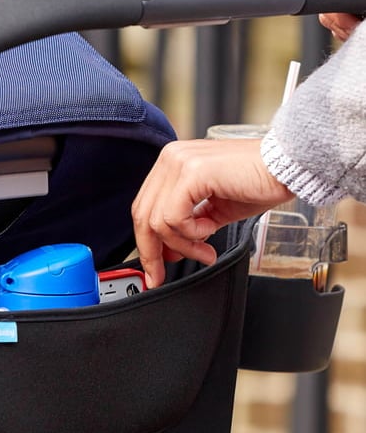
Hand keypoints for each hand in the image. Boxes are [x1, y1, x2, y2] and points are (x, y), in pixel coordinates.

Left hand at [131, 138, 293, 288]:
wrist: (289, 167)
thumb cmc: (259, 184)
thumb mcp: (216, 210)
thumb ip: (190, 226)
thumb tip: (169, 251)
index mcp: (173, 164)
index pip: (145, 207)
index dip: (147, 241)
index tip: (155, 267)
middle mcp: (171, 158)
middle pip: (143, 214)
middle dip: (152, 251)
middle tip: (163, 274)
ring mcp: (179, 163)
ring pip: (158, 219)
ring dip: (183, 245)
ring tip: (205, 250)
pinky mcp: (192, 172)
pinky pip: (174, 216)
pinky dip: (191, 233)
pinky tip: (211, 230)